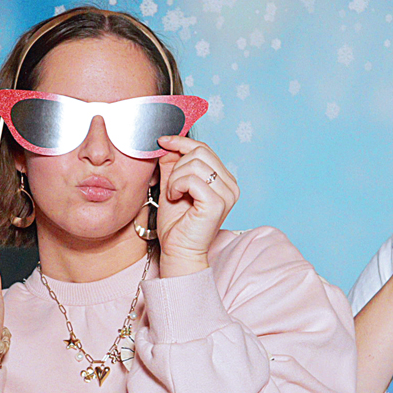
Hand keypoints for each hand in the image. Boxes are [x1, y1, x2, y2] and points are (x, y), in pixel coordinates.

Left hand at [155, 133, 238, 276]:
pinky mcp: (217, 203)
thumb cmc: (177, 224)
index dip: (181, 141)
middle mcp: (230, 185)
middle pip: (200, 152)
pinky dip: (177, 185)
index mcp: (224, 179)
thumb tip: (168, 144)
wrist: (178, 251)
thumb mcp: (172, 185)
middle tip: (171, 186)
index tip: (162, 141)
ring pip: (195, 164)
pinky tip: (175, 197)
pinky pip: (192, 179)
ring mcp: (227, 194)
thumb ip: (173, 165)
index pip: (204, 148)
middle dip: (177, 165)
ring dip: (175, 177)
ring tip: (173, 194)